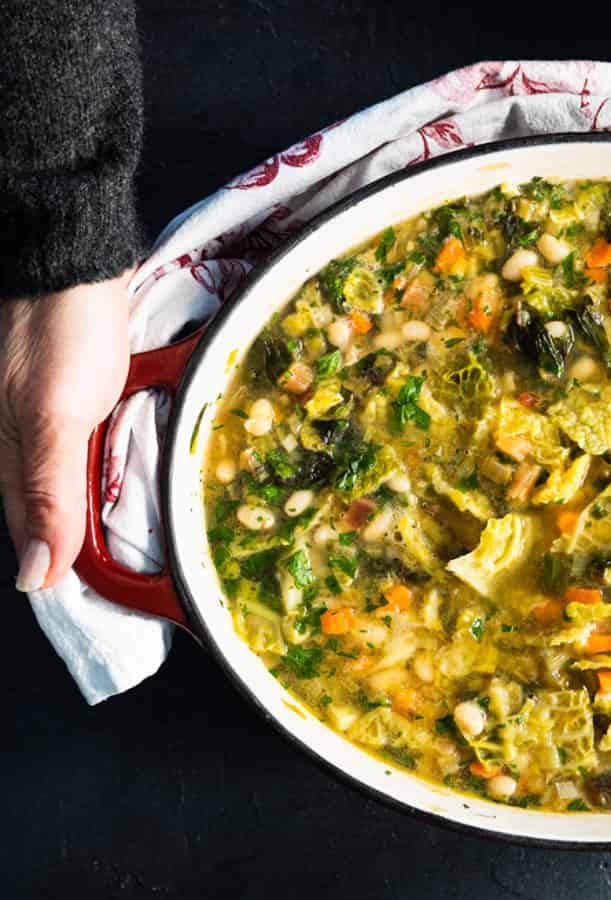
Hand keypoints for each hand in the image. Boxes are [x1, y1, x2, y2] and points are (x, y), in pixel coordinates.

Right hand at [0, 276, 129, 591]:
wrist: (70, 253)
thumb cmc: (60, 327)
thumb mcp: (54, 414)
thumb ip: (48, 490)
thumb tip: (37, 573)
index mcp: (9, 454)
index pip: (36, 534)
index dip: (68, 569)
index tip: (116, 606)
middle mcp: (19, 439)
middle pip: (50, 509)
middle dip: (84, 541)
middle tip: (139, 576)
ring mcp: (42, 412)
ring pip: (70, 475)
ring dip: (100, 501)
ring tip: (144, 534)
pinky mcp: (69, 389)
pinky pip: (86, 440)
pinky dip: (108, 458)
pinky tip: (130, 465)